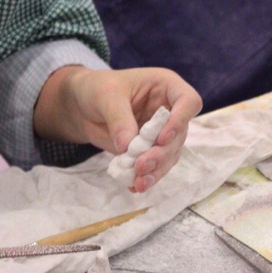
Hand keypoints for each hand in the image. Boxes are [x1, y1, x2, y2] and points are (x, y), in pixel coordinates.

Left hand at [34, 66, 202, 191]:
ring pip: (170, 155)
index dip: (180, 121)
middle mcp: (170, 110)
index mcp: (166, 87)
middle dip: (161, 154)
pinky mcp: (151, 150)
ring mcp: (162, 132)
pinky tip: (134, 185)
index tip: (160, 138)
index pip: (189, 102)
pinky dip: (147, 177)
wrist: (83, 106)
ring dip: (156, 170)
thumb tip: (129, 147)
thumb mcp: (106, 96)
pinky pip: (156, 166)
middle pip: (180, 135)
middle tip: (141, 166)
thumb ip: (119, 119)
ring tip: (138, 182)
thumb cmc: (97, 88)